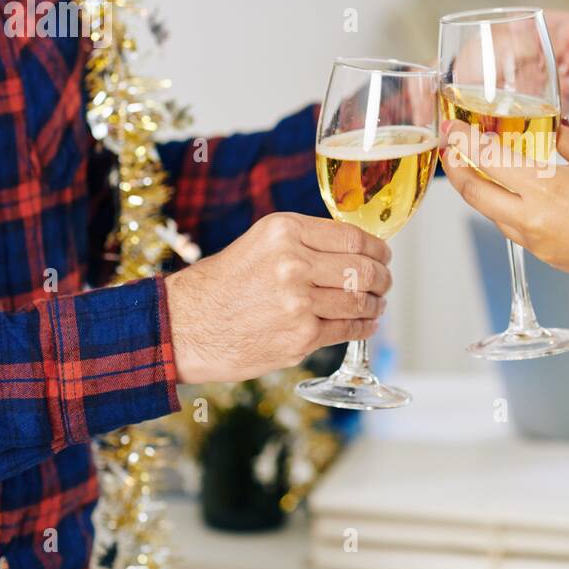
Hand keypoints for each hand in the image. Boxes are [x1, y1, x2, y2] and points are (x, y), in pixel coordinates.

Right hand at [165, 212, 391, 383]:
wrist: (184, 326)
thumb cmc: (223, 285)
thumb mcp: (260, 244)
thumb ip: (305, 242)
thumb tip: (355, 250)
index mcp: (284, 231)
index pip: (352, 236)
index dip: (377, 248)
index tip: (383, 255)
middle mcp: (293, 262)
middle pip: (363, 269)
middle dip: (381, 277)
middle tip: (384, 282)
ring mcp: (298, 301)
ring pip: (360, 300)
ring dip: (376, 304)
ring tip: (376, 304)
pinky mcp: (300, 336)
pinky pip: (348, 329)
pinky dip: (365, 326)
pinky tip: (366, 323)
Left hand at [439, 118, 568, 284]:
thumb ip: (566, 142)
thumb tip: (552, 126)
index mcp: (544, 190)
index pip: (487, 161)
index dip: (463, 141)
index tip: (452, 127)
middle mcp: (532, 220)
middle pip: (475, 194)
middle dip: (458, 170)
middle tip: (452, 148)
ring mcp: (538, 243)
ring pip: (492, 214)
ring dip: (481, 191)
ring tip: (480, 168)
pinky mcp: (548, 258)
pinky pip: (514, 230)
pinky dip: (506, 209)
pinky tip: (515, 194)